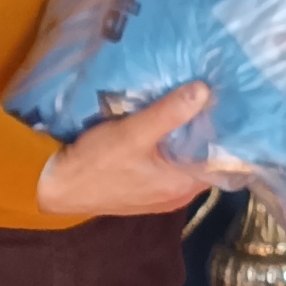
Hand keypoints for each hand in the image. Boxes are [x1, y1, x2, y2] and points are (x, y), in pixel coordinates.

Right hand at [38, 82, 213, 217]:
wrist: (54, 187)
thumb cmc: (94, 164)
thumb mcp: (133, 133)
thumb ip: (168, 113)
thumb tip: (205, 91)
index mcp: (182, 186)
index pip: (221, 160)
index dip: (227, 132)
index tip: (230, 104)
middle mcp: (177, 195)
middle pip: (203, 159)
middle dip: (206, 130)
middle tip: (213, 95)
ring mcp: (160, 193)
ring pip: (184, 160)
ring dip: (186, 136)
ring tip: (192, 101)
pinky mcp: (144, 188)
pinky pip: (167, 163)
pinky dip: (169, 145)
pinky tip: (165, 122)